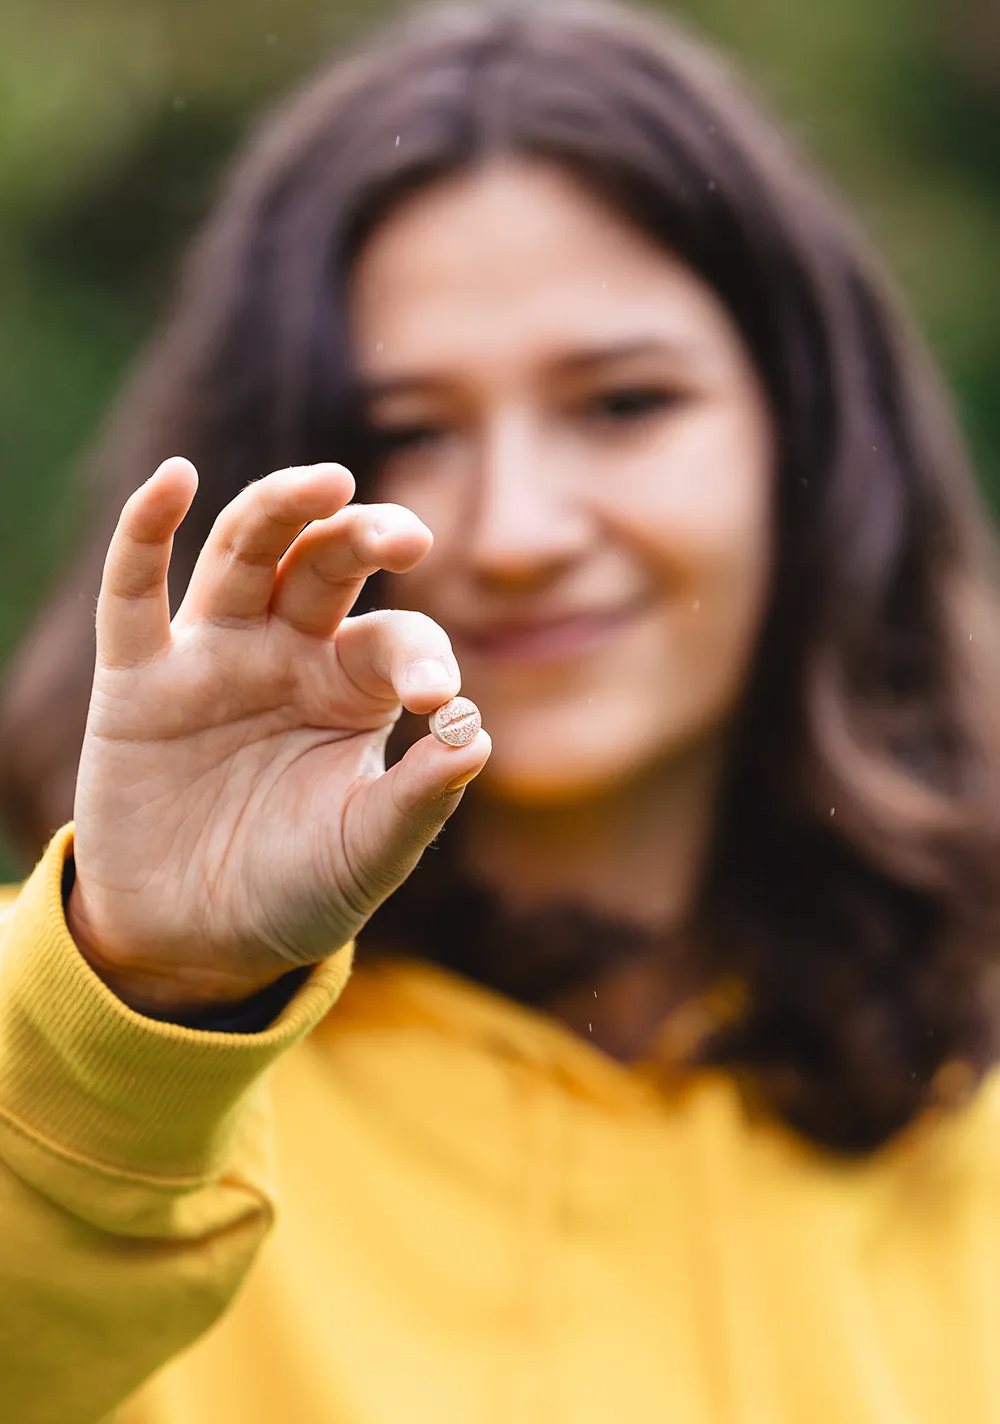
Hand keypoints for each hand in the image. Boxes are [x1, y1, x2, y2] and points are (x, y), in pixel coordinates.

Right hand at [67, 457, 490, 1010]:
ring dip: (280, 509)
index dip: (422, 656)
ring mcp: (213, 656)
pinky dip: (144, 530)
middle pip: (325, 564)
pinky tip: (172, 479)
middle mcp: (289, 653)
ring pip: (245, 553)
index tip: (436, 698)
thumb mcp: (367, 853)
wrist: (197, 944)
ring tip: (326, 482)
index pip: (397, 639)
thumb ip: (420, 800)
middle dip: (362, 538)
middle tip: (404, 536)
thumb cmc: (296, 890)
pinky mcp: (137, 679)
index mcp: (354, 688)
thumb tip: (478, 737)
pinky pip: (133, 591)